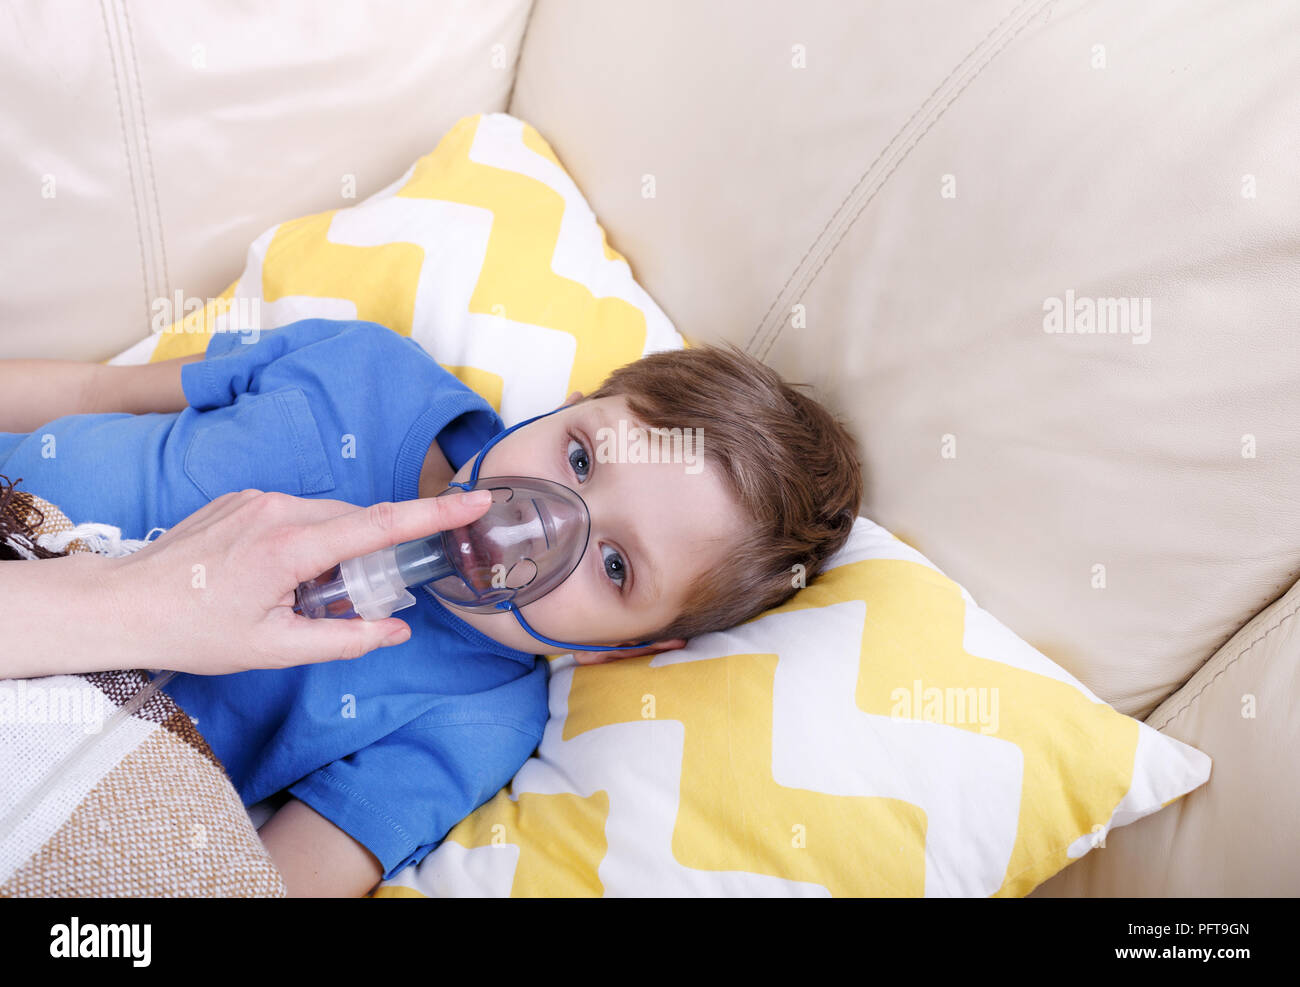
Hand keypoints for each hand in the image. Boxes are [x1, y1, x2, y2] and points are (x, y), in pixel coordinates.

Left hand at [94, 488, 492, 675]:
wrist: (122, 604)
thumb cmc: (194, 631)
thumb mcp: (274, 650)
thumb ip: (345, 639)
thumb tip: (397, 630)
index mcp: (292, 547)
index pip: (382, 524)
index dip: (436, 514)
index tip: (478, 499)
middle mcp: (278, 509)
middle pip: (356, 522)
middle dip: (369, 556)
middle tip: (347, 603)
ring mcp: (257, 499)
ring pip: (327, 518)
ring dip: (333, 552)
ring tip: (293, 597)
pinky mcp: (242, 499)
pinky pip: (296, 514)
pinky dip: (305, 542)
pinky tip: (270, 577)